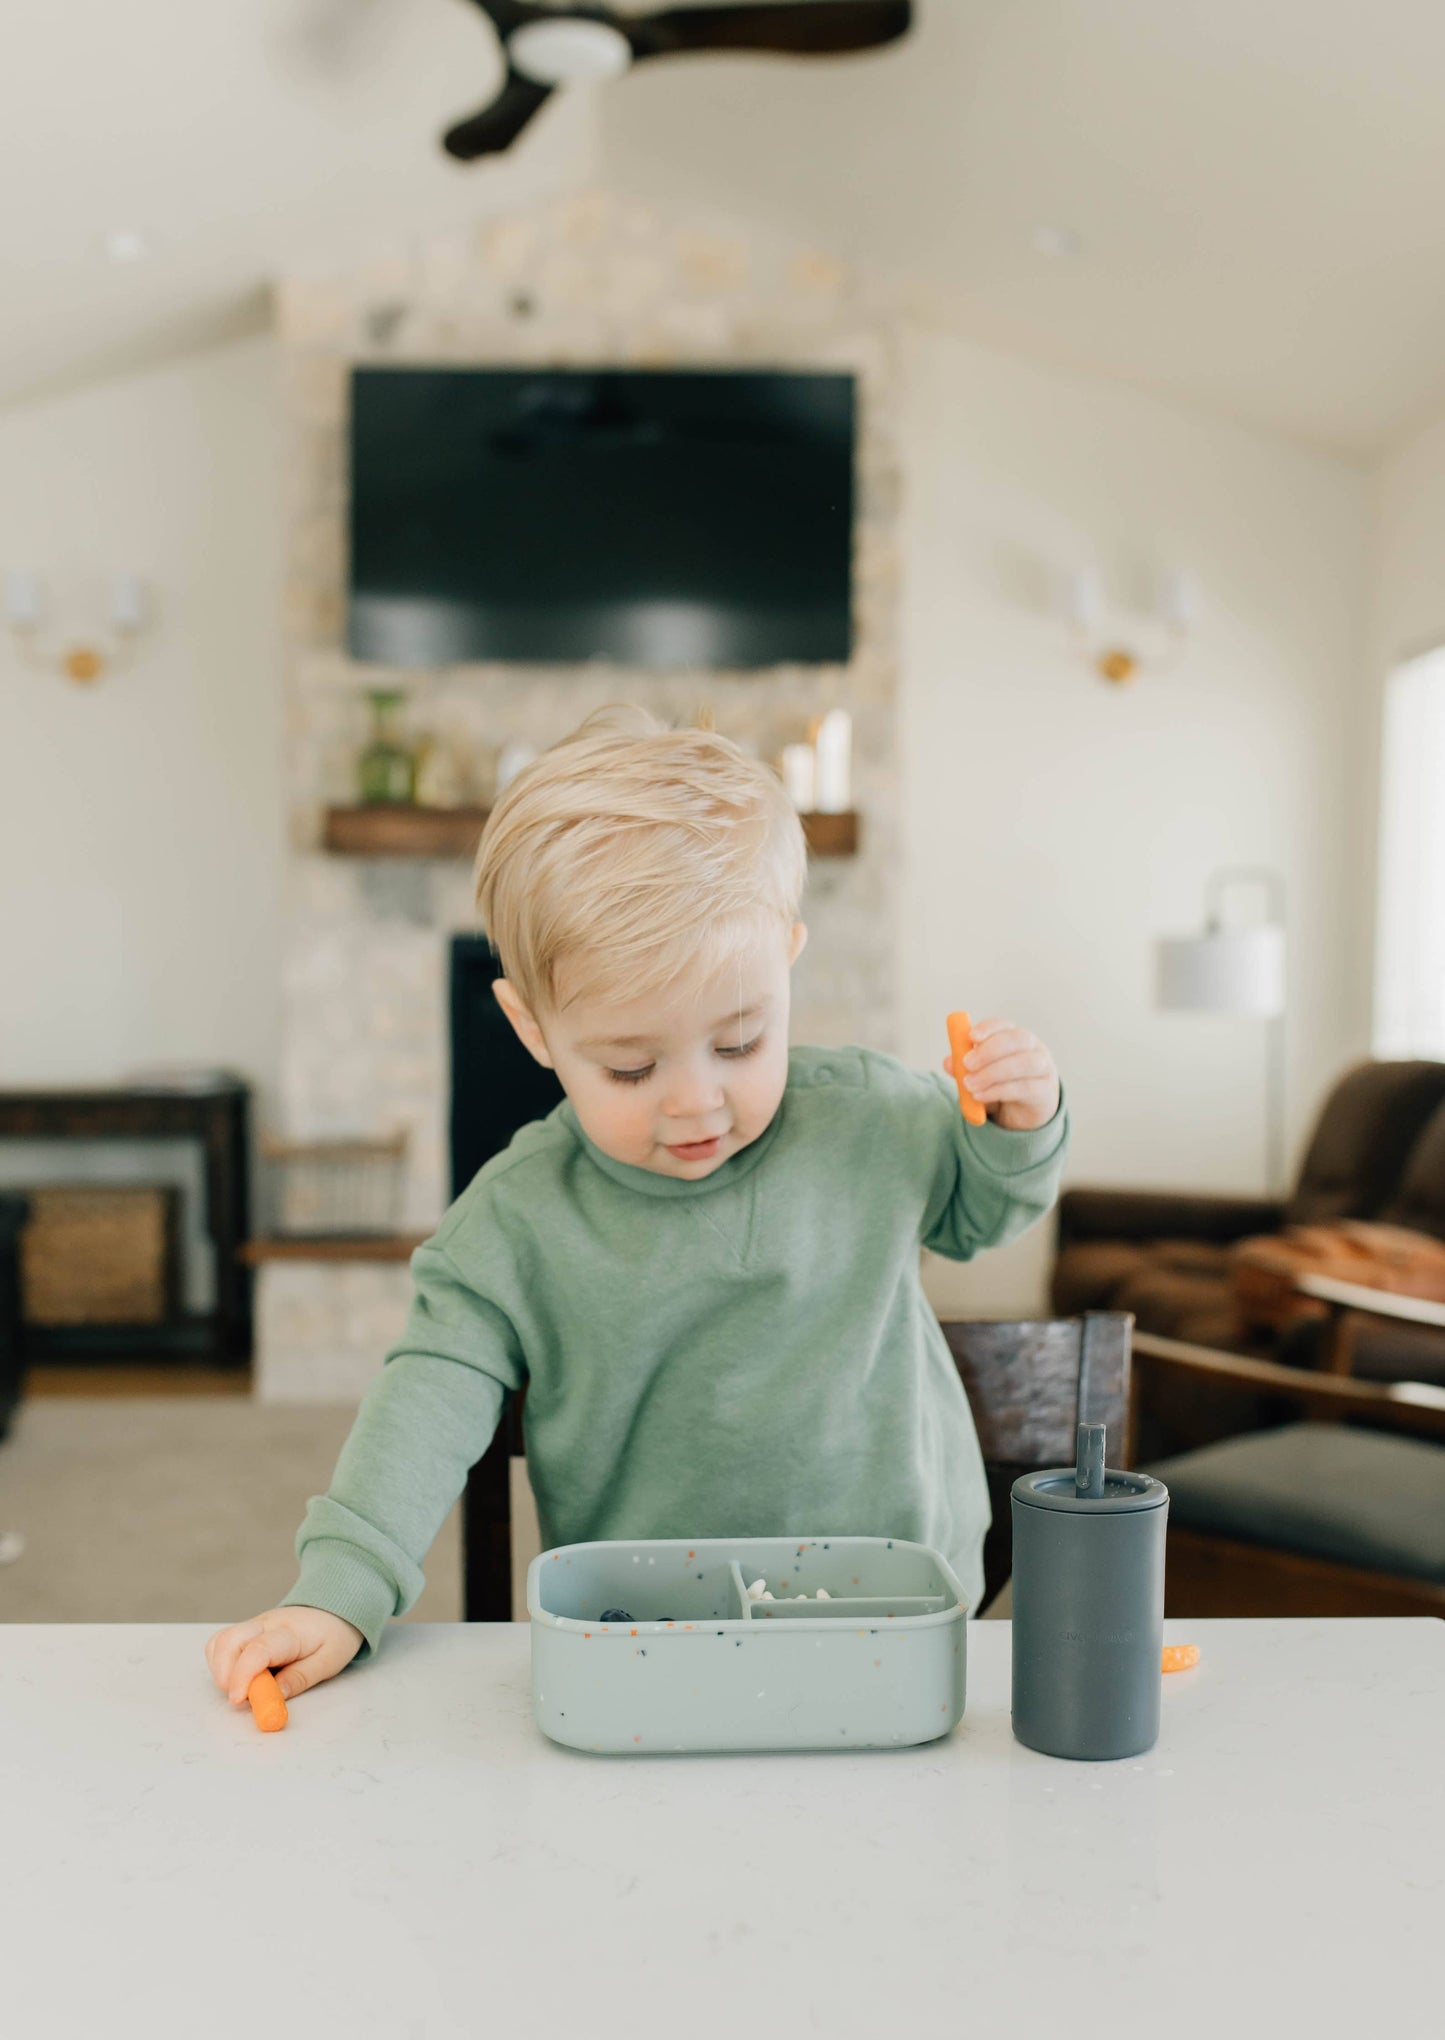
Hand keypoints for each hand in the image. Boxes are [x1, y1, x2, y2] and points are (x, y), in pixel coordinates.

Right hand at [205, 1605, 363, 1708]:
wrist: (334, 1610)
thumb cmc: (333, 1636)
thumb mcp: (328, 1662)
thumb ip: (300, 1679)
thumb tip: (274, 1696)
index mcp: (289, 1632)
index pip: (258, 1649)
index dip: (243, 1675)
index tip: (237, 1699)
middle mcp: (265, 1624)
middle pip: (228, 1640)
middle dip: (225, 1675)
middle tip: (242, 1697)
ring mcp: (253, 1625)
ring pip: (220, 1641)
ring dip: (221, 1670)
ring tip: (244, 1688)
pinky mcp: (246, 1631)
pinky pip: (221, 1644)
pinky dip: (221, 1663)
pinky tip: (240, 1677)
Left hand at [944, 1017, 1060, 1131]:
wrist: (1025, 1114)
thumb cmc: (1002, 1086)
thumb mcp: (980, 1076)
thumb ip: (965, 1068)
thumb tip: (948, 1062)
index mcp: (1015, 1038)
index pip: (1004, 1025)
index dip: (988, 1028)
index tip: (970, 1036)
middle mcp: (1034, 1048)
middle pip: (1018, 1039)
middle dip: (990, 1050)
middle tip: (967, 1063)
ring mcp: (1044, 1068)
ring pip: (1023, 1063)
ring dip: (993, 1073)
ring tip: (969, 1085)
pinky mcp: (1045, 1091)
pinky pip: (1024, 1087)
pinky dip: (999, 1091)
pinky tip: (981, 1096)